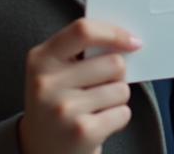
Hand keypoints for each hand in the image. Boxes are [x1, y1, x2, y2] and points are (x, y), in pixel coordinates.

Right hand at [19, 18, 142, 153]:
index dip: (114, 33)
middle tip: (99, 88)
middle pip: (114, 62)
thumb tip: (125, 41)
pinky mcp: (82, 132)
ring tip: (95, 108)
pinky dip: (118, 118)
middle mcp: (47, 83)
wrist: (40, 149)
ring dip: (116, 99)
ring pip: (121, 89)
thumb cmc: (57, 104)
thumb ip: (82, 51)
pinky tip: (98, 124)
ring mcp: (64, 109)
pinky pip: (123, 112)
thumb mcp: (55, 72)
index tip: (133, 41)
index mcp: (41, 59)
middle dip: (117, 75)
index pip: (83, 31)